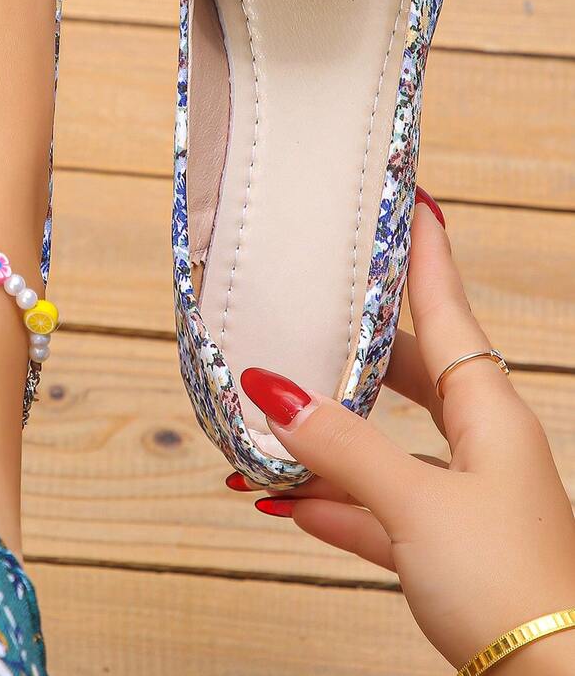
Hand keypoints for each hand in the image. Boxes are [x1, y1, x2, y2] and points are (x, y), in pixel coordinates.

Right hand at [230, 193, 574, 672]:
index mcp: (490, 410)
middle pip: (412, 372)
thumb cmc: (511, 583)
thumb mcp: (417, 504)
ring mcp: (466, 496)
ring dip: (330, 438)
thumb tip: (274, 392)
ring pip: (388, 443)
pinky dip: (334, 503)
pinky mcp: (448, 548)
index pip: (447, 309)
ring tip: (273, 417)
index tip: (408, 201)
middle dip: (359, 344)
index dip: (424, 254)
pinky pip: (380, 507)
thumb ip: (343, 448)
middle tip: (319, 302)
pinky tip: (287, 503)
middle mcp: (481, 443)